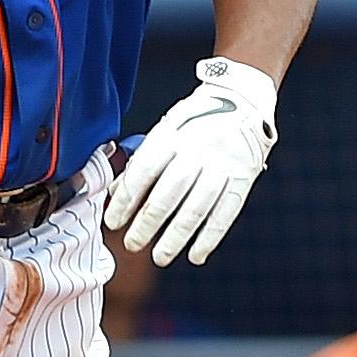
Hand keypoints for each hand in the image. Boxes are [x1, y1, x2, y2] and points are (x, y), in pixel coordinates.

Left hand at [105, 57, 276, 267]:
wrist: (242, 101)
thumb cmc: (195, 120)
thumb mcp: (164, 131)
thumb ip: (141, 162)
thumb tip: (114, 195)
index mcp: (171, 136)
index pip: (143, 172)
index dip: (125, 200)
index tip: (113, 222)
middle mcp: (197, 150)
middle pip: (168, 194)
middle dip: (147, 224)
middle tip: (132, 244)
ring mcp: (222, 165)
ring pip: (196, 208)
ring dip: (176, 237)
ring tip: (160, 256)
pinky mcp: (243, 178)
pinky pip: (225, 213)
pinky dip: (210, 238)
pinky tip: (195, 255)